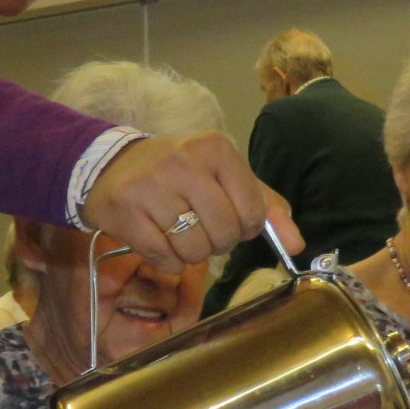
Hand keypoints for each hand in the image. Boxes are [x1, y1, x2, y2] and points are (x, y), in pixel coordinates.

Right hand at [82, 133, 302, 270]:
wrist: (112, 165)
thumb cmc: (179, 173)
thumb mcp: (225, 176)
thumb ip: (265, 206)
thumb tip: (297, 245)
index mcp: (216, 148)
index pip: (252, 212)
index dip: (244, 228)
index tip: (229, 220)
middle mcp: (185, 162)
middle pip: (224, 234)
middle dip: (217, 242)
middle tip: (200, 228)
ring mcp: (153, 186)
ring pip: (194, 250)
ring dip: (190, 253)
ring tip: (177, 232)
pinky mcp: (126, 210)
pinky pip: (164, 258)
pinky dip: (167, 260)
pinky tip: (158, 239)